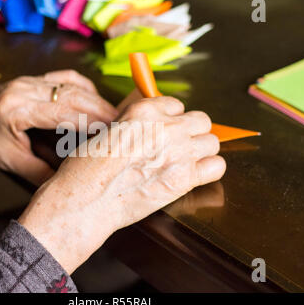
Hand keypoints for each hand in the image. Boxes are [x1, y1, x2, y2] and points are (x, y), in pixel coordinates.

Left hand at [0, 70, 117, 185]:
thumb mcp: (10, 162)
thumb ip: (42, 172)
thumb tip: (72, 181)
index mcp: (16, 109)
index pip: (64, 112)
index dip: (93, 122)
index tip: (116, 132)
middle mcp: (24, 88)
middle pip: (72, 93)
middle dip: (102, 108)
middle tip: (125, 124)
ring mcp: (28, 80)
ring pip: (71, 84)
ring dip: (95, 98)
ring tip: (114, 116)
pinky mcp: (31, 80)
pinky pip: (64, 78)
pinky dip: (82, 89)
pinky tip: (93, 101)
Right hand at [19, 97, 225, 272]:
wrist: (86, 200)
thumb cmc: (88, 168)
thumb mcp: (109, 130)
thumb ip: (136, 122)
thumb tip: (152, 122)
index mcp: (145, 111)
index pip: (176, 104)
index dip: (171, 118)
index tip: (165, 128)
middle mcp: (166, 127)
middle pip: (201, 120)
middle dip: (191, 131)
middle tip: (178, 144)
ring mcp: (179, 152)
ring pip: (212, 142)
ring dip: (201, 150)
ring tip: (185, 160)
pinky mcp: (185, 179)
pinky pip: (217, 166)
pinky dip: (208, 170)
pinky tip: (194, 174)